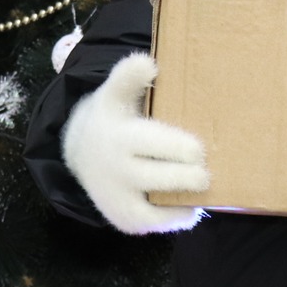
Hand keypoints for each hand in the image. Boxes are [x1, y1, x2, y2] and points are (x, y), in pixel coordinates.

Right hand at [62, 53, 209, 234]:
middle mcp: (116, 168)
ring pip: (156, 206)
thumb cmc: (113, 118)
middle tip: (206, 173)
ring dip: (183, 200)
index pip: (155, 144)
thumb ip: (128, 76)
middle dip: (189, 176)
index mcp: (119, 135)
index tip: (199, 150)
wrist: (81, 152)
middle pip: (161, 178)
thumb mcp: (115, 93)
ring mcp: (117, 197)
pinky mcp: (122, 218)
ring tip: (204, 190)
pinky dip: (173, 218)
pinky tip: (189, 209)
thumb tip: (148, 63)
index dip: (182, 149)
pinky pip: (153, 223)